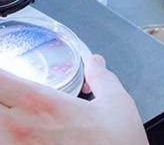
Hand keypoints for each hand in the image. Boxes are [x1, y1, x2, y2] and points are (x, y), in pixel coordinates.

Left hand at [0, 55, 148, 144]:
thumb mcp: (117, 104)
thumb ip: (102, 78)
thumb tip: (95, 62)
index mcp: (42, 105)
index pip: (0, 80)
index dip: (0, 72)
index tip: (6, 65)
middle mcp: (20, 130)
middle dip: (0, 92)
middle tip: (10, 88)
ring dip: (2, 115)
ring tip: (13, 108)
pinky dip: (7, 136)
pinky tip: (18, 132)